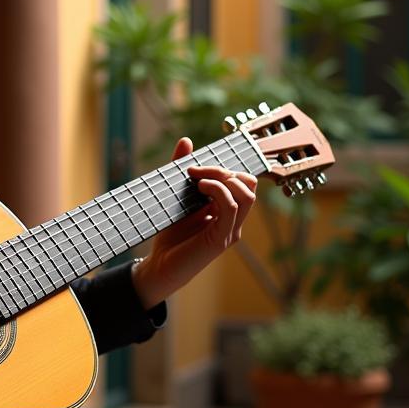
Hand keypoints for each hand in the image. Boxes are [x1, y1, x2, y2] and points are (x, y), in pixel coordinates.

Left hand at [132, 137, 257, 306]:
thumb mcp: (175, 197)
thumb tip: (186, 141)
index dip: (225, 167)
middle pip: (249, 184)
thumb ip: (180, 170)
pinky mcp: (221, 238)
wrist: (159, 266)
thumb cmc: (169, 235)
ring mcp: (230, 230)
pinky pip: (231, 207)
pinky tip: (200, 188)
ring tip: (196, 179)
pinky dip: (218, 191)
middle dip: (224, 170)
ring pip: (246, 194)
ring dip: (221, 178)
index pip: (243, 182)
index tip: (196, 166)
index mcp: (227, 212)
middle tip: (195, 171)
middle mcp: (233, 221)